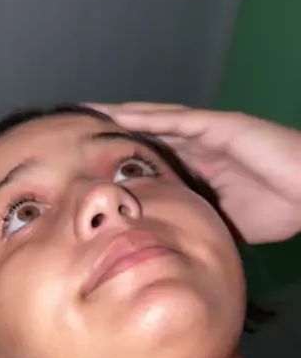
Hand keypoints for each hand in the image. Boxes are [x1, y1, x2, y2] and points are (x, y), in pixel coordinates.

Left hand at [89, 102, 300, 243]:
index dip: (122, 160)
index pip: (153, 160)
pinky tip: (119, 116)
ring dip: (121, 118)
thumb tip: (167, 243)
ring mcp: (210, 133)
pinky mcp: (222, 126)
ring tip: (88, 115)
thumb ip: (196, 222)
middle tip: (77, 132)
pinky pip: (177, 120)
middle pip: (147, 135)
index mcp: (201, 167)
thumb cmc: (280, 208)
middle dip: (113, 133)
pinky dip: (147, 118)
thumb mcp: (223, 222)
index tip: (90, 166)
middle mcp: (201, 145)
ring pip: (155, 122)